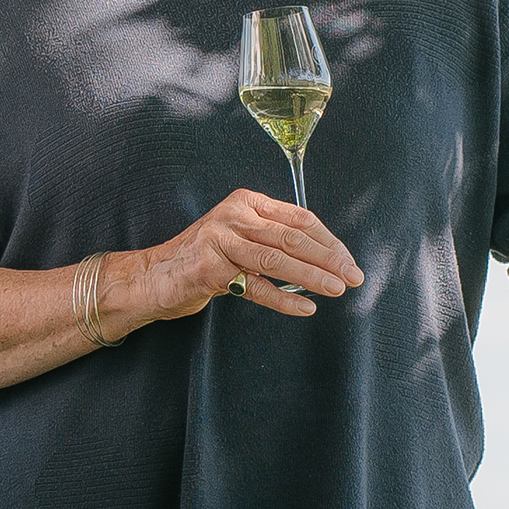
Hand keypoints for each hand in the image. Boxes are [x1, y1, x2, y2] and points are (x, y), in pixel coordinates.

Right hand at [124, 189, 362, 324]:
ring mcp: (220, 240)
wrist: (154, 276)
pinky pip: (255, 286)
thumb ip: (274, 239)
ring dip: (313, 276)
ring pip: (277, 259)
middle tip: (353, 277)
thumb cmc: (205, 258)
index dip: (329, 241)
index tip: (348, 261)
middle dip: (329, 259)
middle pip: (292, 237)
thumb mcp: (241, 237)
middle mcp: (234, 215)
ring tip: (337, 290)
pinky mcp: (209, 269)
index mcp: (247, 201)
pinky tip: (305, 307)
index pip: (299, 219)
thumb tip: (327, 258)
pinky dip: (283, 298)